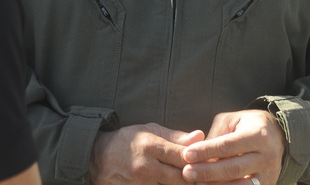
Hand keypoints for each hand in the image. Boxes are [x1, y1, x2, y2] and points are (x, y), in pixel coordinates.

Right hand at [89, 123, 205, 183]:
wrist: (98, 160)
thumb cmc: (127, 142)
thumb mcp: (149, 131)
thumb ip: (176, 136)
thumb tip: (200, 136)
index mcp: (150, 146)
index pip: (183, 155)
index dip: (200, 159)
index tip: (211, 159)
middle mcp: (146, 168)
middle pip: (182, 178)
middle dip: (197, 176)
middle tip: (208, 174)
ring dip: (185, 183)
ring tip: (194, 179)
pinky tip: (176, 183)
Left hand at [179, 110, 284, 183]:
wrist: (278, 135)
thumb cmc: (248, 125)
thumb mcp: (232, 121)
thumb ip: (216, 135)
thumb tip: (197, 152)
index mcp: (257, 135)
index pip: (228, 146)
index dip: (206, 151)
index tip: (187, 154)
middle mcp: (266, 157)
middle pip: (233, 168)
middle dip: (208, 172)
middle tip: (187, 172)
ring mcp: (268, 174)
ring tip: (197, 183)